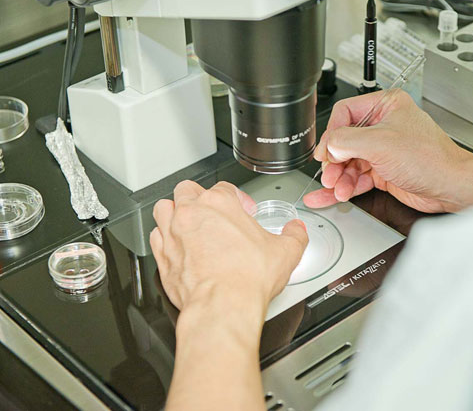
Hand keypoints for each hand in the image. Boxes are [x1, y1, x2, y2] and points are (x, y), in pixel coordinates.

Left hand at [150, 181, 308, 314]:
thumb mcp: (286, 252)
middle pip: (187, 189)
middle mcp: (192, 213)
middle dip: (200, 197)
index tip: (243, 211)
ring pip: (164, 208)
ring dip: (175, 212)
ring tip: (189, 223)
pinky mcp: (163, 256)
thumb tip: (297, 230)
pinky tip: (177, 246)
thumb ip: (295, 235)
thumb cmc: (247, 278)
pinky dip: (164, 238)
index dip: (236, 198)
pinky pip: (156, 236)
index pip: (224, 187)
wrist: (223, 305)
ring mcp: (173, 233)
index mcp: (220, 203)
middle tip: (213, 212)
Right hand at [304, 90, 472, 212]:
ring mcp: (383, 149)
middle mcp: (383, 125)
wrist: (450, 186)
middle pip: (343, 141)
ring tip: (336, 189)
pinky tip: (332, 195)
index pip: (345, 113)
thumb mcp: (381, 143)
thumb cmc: (431, 159)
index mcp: (386, 106)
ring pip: (348, 162)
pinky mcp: (383, 170)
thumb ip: (347, 141)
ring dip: (339, 178)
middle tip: (329, 175)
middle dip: (334, 161)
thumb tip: (328, 146)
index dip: (331, 134)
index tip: (325, 152)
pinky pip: (356, 177)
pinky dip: (344, 187)